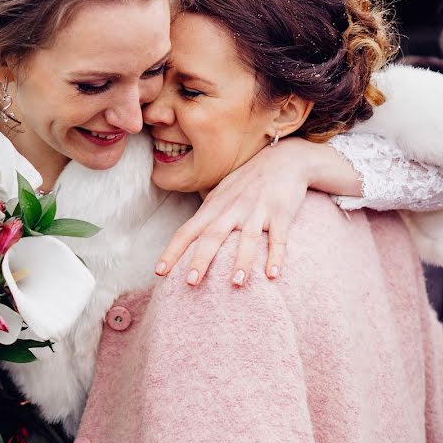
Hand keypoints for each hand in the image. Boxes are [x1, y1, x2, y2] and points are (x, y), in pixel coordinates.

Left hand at [155, 138, 316, 285]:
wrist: (284, 159)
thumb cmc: (247, 182)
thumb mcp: (220, 194)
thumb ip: (205, 215)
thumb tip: (185, 239)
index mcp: (213, 207)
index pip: (187, 231)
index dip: (172, 251)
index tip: (158, 272)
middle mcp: (232, 209)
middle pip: (212, 236)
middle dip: (201, 259)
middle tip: (190, 282)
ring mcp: (257, 211)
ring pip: (247, 239)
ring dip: (242, 262)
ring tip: (235, 283)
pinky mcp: (281, 213)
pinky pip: (278, 238)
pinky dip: (276, 256)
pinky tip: (273, 275)